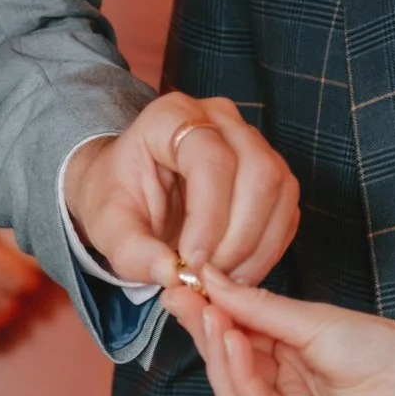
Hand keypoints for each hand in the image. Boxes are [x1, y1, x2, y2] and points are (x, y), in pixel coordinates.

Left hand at [64, 94, 298, 288]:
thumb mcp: (107, 225)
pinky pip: (286, 210)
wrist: (131, 190)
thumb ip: (132, 250)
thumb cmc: (117, 198)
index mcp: (172, 116)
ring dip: (257, 246)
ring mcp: (252, 142)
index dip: (209, 217)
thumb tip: (173, 274)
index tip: (192, 262)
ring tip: (222, 279)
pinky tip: (238, 271)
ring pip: (281, 190)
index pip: (211, 159)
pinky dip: (267, 249)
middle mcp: (220, 119)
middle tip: (209, 277)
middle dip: (238, 237)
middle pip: (259, 172)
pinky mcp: (270, 173)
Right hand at [160, 269, 394, 395]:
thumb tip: (211, 279)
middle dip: (205, 330)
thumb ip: (258, 307)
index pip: (237, 335)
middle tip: (183, 298)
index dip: (209, 312)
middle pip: (228, 362)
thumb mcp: (311, 319)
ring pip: (232, 388)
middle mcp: (283, 386)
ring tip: (212, 317)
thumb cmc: (380, 349)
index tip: (183, 285)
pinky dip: (240, 374)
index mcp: (289, 354)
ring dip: (219, 351)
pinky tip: (235, 343)